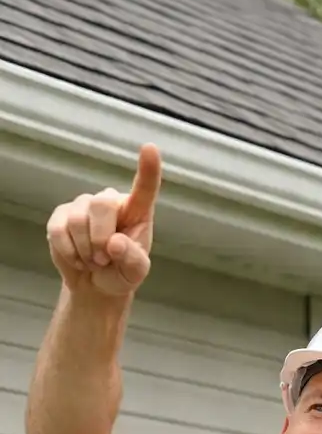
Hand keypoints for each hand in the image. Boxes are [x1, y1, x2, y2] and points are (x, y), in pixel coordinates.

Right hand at [46, 144, 161, 296]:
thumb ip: (132, 260)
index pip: (144, 188)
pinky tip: (77, 258)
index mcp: (136, 212)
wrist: (95, 285)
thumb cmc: (121, 273)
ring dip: (85, 250)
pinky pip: (59, 230)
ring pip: (78, 220)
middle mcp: (110, 201)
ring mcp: (83, 205)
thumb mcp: (135, 274)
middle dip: (100, 238)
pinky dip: (69, 251)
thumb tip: (115, 243)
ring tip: (93, 261)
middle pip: (101, 204)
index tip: (150, 148)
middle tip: (104, 260)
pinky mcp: (61, 215)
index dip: (148, 169)